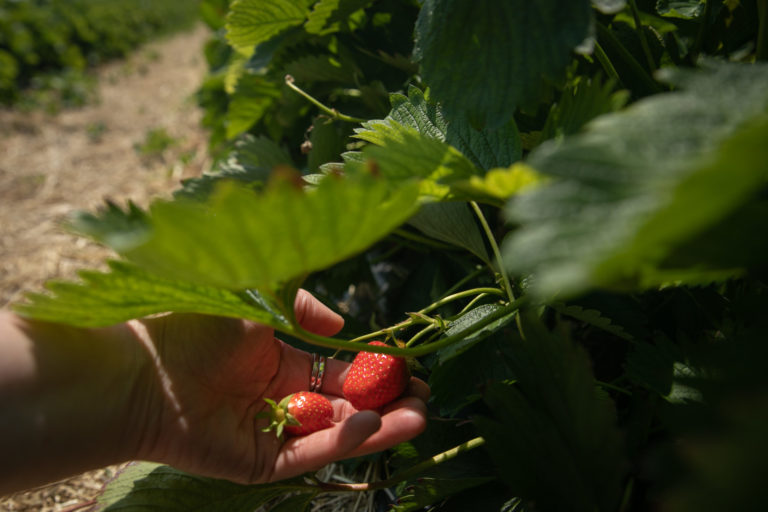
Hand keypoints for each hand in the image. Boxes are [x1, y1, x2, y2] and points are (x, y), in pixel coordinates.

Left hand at [128, 290, 428, 483]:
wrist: (142, 371)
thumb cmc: (193, 329)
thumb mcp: (257, 303)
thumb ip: (301, 308)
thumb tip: (341, 322)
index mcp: (281, 363)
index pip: (340, 371)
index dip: (375, 371)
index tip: (410, 368)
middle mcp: (282, 399)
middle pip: (347, 406)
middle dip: (387, 403)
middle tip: (425, 399)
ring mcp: (274, 432)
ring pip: (336, 434)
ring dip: (379, 427)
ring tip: (419, 416)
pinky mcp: (262, 462)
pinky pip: (311, 453)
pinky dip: (343, 442)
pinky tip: (372, 424)